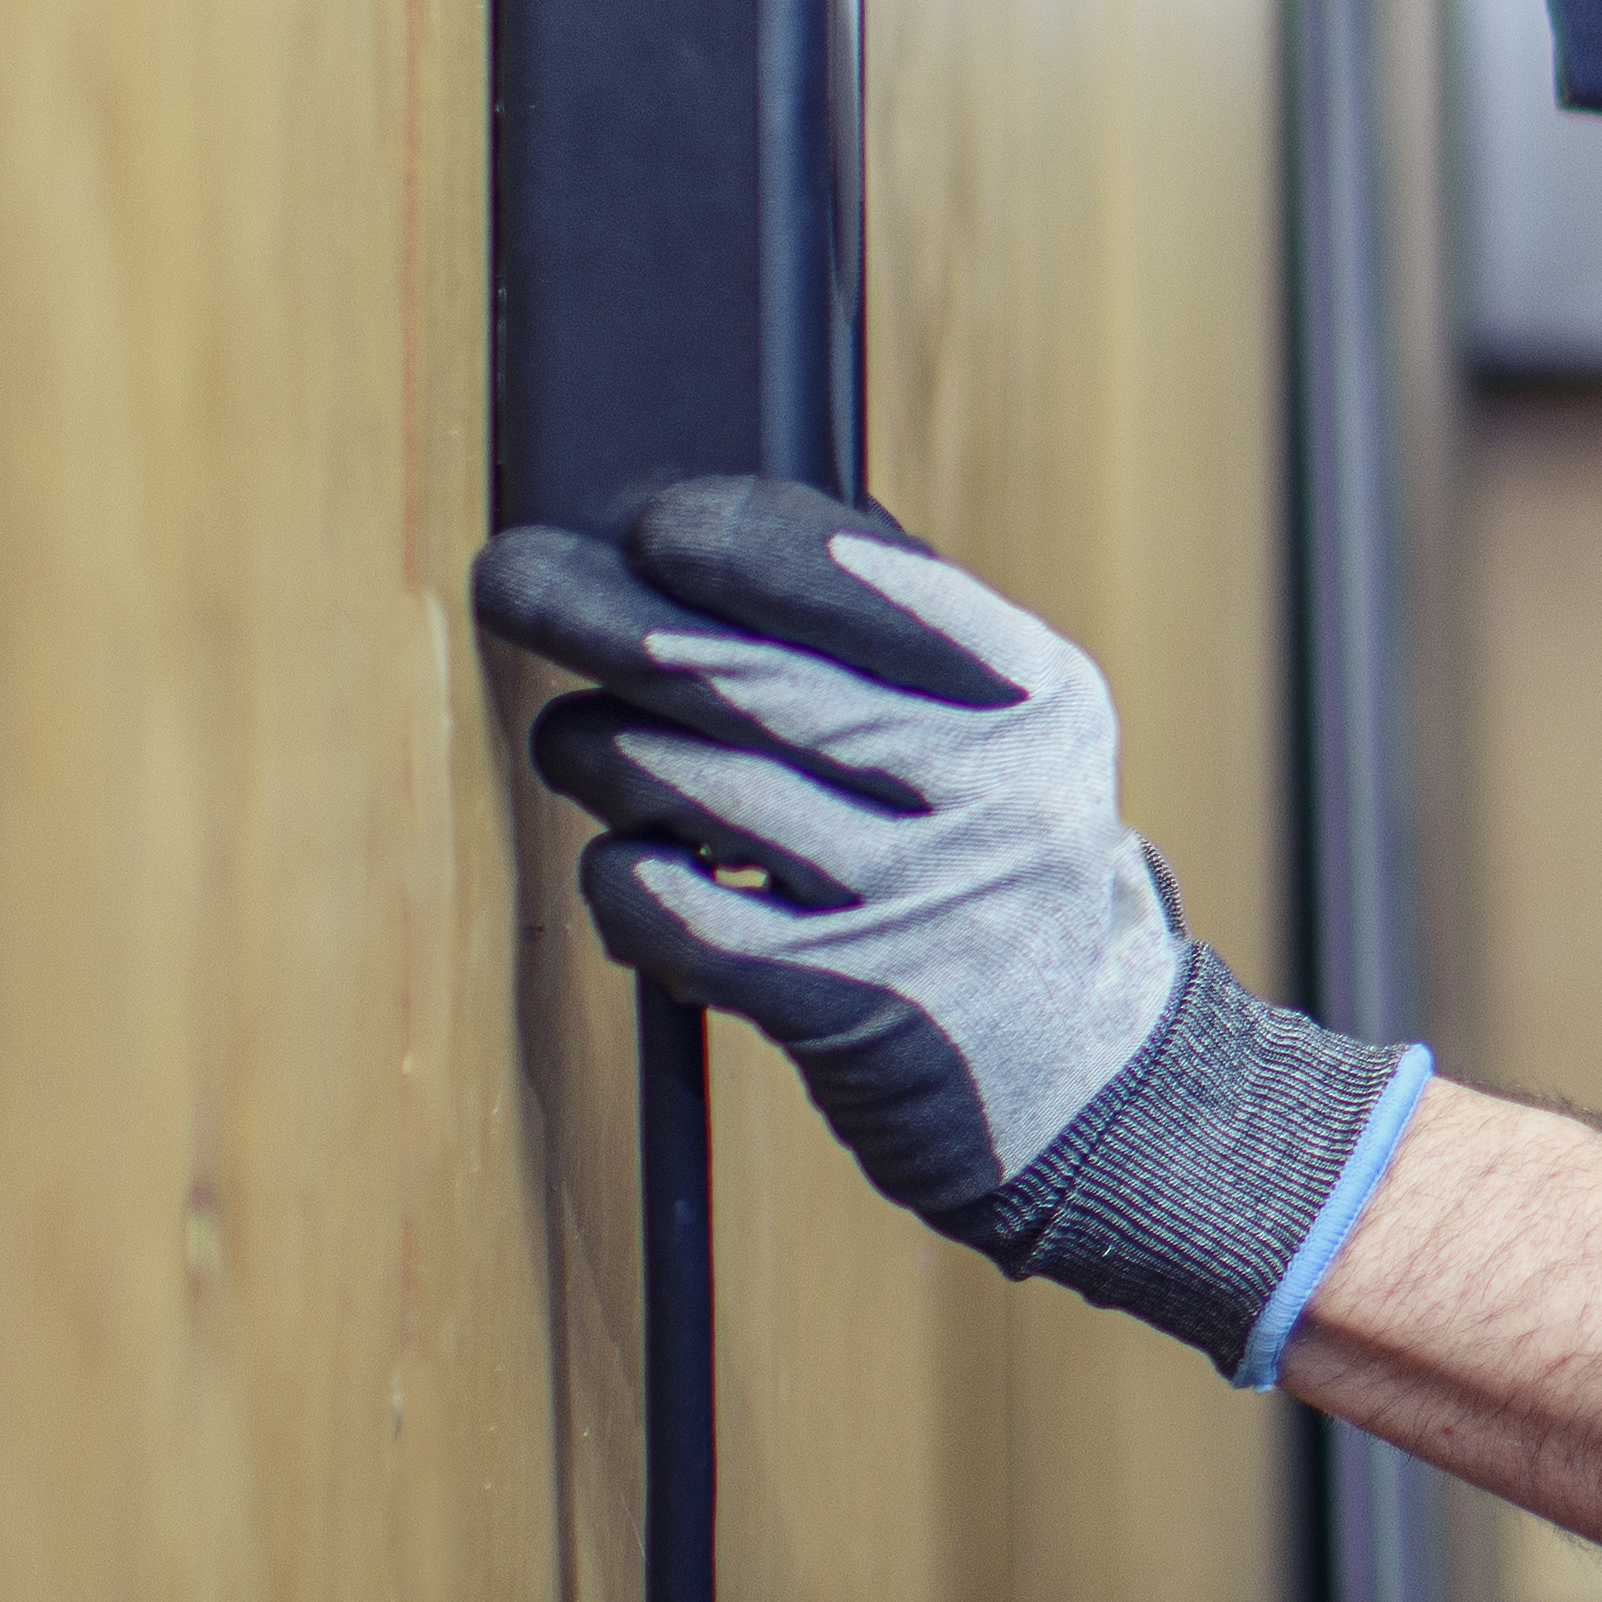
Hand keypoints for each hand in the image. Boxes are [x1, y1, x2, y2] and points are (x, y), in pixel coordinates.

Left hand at [476, 476, 1421, 1381]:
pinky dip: (620, 875)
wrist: (1085, 1079)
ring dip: (596, 747)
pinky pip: (666, 907)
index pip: (864, 578)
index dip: (734, 537)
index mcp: (1035, 696)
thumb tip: (690, 538)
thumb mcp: (1004, 736)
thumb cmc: (995, 869)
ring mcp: (916, 904)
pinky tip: (639, 867)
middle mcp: (991, 794)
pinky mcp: (837, 1003)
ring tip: (580, 743)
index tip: (646, 522)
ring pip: (688, 782)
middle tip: (515, 579)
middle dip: (600, 612)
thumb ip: (887, 638)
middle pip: (746, 674)